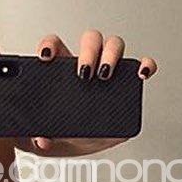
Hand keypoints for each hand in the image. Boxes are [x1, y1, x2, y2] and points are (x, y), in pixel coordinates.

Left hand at [31, 30, 157, 154]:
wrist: (80, 142)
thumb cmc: (59, 129)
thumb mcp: (43, 133)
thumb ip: (36, 136)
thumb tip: (42, 140)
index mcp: (60, 69)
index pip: (55, 44)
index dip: (49, 44)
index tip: (46, 57)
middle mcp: (86, 62)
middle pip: (90, 39)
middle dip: (88, 51)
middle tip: (84, 73)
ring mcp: (108, 69)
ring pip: (114, 45)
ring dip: (111, 54)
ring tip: (105, 74)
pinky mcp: (127, 82)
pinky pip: (141, 65)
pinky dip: (145, 65)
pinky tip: (141, 73)